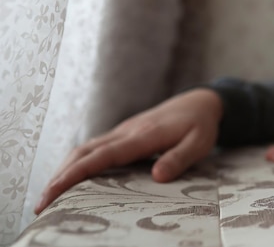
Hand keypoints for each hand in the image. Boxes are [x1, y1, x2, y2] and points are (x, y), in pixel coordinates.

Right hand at [35, 88, 222, 213]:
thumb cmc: (200, 124)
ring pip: (86, 148)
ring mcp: (124, 131)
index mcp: (143, 135)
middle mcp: (128, 131)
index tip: (54, 191)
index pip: (103, 156)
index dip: (76, 173)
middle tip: (42, 203)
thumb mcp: (199, 143)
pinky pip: (96, 147)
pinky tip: (73, 179)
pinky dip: (79, 163)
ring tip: (51, 195)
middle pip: (84, 151)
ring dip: (66, 169)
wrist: (200, 102)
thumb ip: (180, 158)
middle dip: (60, 176)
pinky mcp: (125, 134)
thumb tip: (157, 177)